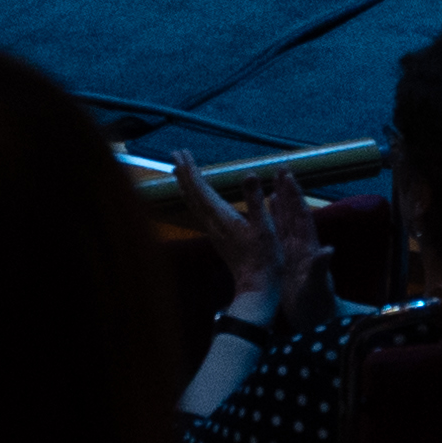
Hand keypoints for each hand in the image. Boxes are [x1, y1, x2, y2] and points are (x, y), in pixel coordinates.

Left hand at [182, 167, 326, 316]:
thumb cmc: (264, 259)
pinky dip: (194, 198)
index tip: (182, 153)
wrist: (257, 289)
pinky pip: (199, 211)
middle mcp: (212, 223)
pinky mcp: (218, 237)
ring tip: (180, 170)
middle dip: (184, 173)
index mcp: (222, 217)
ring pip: (193, 203)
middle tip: (176, 153)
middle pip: (192, 194)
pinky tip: (198, 197)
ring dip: (186, 184)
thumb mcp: (265, 228)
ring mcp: (213, 231)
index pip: (200, 189)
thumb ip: (255, 200)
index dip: (190, 170)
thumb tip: (249, 174)